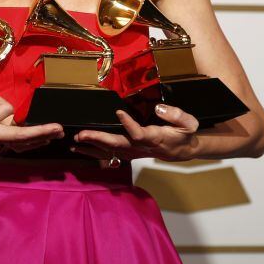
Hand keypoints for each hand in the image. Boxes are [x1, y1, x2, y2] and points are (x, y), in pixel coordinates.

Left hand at [71, 104, 198, 162]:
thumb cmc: (183, 134)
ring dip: (91, 147)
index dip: (129, 125)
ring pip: (110, 151)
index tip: (119, 112)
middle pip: (117, 144)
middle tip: (82, 134)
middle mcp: (140, 147)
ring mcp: (133, 152)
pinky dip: (93, 152)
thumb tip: (158, 109)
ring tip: (75, 142)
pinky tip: (79, 148)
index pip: (139, 134)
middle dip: (98, 139)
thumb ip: (176, 115)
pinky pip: (109, 154)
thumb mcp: (188, 123)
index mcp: (154, 138)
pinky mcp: (128, 153)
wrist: (182, 150)